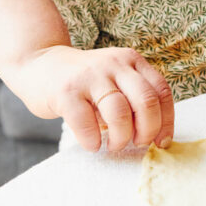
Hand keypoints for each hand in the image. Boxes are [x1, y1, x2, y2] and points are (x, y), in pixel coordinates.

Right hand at [17, 45, 174, 152]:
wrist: (40, 64)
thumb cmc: (85, 83)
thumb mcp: (115, 79)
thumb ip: (134, 98)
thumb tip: (155, 136)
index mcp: (131, 61)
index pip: (161, 91)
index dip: (166, 121)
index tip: (161, 142)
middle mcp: (114, 64)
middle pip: (146, 102)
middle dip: (146, 131)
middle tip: (137, 143)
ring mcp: (90, 76)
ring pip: (120, 113)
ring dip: (121, 138)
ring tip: (113, 145)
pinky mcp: (66, 91)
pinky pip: (86, 122)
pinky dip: (92, 140)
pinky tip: (92, 144)